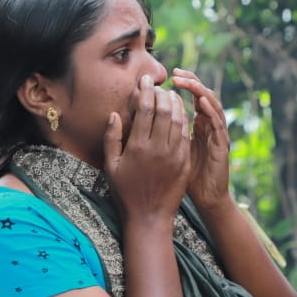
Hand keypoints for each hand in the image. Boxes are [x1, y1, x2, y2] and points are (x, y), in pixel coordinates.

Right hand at [104, 74, 190, 219]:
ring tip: (169, 95)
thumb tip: (115, 114)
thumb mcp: (111, 166)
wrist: (149, 216)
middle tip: (158, 86)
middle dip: (161, 93)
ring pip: (178, 119)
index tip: (145, 80)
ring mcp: (174, 154)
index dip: (146, 90)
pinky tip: (179, 113)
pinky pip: (186, 133)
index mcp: (138, 146)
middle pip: (164, 109)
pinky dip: (183, 119)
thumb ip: (111, 138)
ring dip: (174, 103)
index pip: (145, 109)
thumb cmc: (126, 192)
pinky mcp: (184, 161)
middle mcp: (158, 147)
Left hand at [170, 68, 230, 214]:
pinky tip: (200, 101)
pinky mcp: (221, 145)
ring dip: (200, 92)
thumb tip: (142, 119)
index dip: (182, 86)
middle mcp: (209, 126)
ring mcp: (217, 134)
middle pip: (203, 96)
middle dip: (191, 82)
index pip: (191, 98)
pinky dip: (210, 111)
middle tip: (176, 72)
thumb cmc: (186, 177)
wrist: (206, 198)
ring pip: (212, 106)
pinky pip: (217, 124)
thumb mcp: (171, 151)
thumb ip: (162, 134)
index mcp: (198, 126)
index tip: (167, 76)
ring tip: (187, 81)